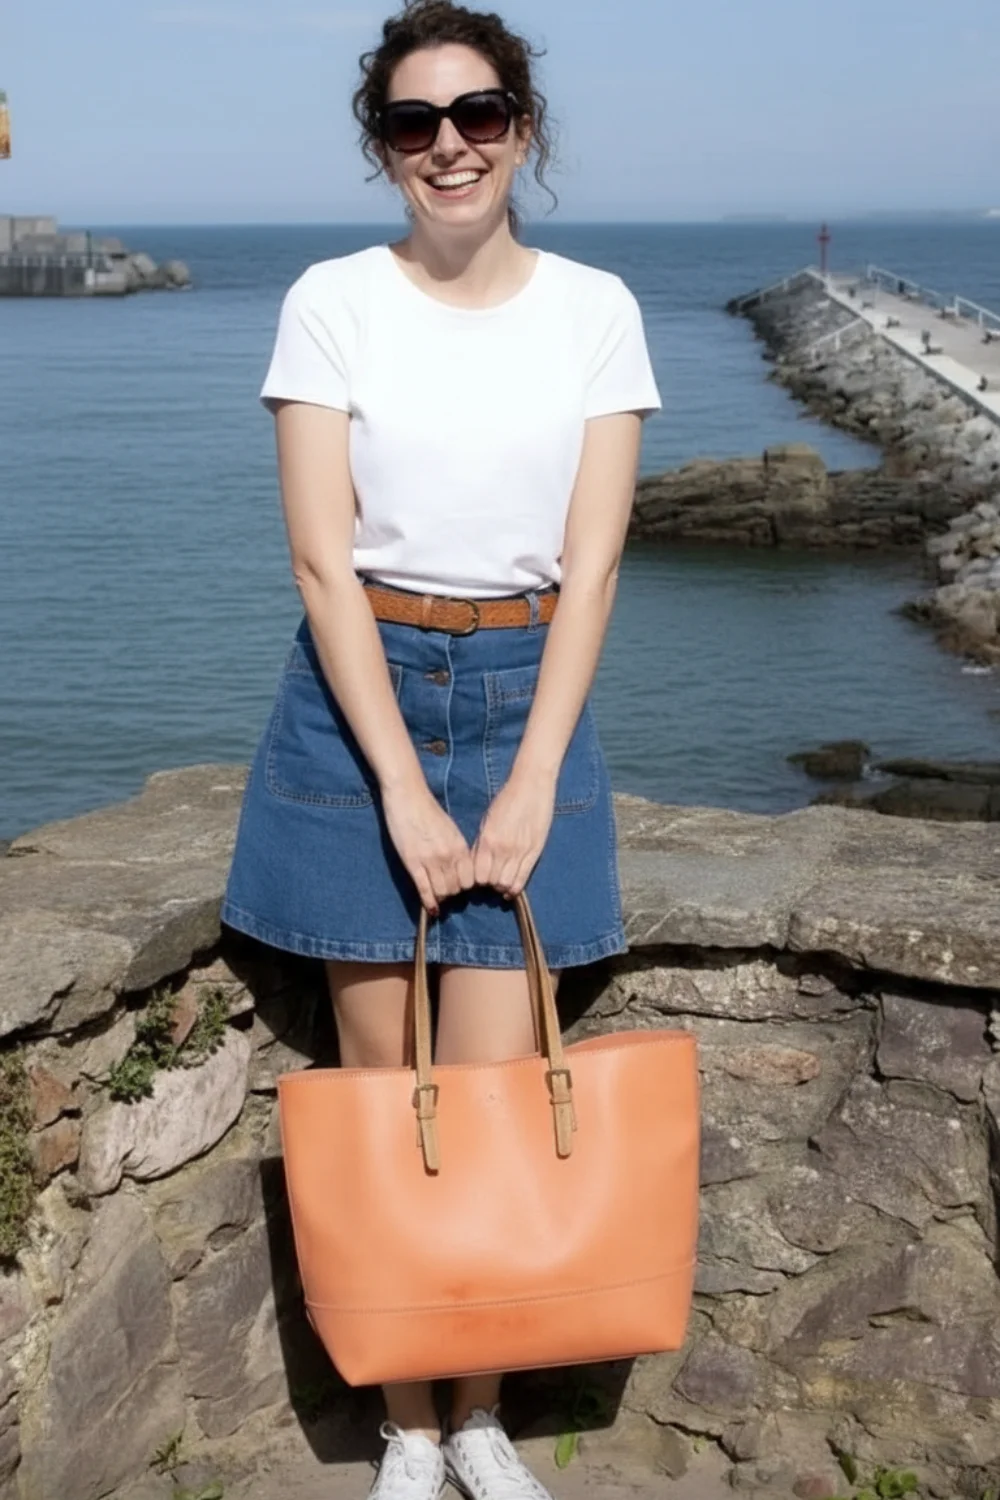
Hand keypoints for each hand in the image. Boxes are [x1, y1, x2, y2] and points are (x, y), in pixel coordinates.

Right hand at [381, 779, 474, 914]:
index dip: (464, 887)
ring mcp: (430, 860)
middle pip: (456, 888)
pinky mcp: (412, 863)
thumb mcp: (450, 829)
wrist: (407, 796)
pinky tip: (430, 910)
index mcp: (460, 846)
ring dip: (440, 898)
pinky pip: (424, 889)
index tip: (459, 888)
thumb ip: (456, 849)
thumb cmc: (428, 811)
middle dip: (452, 894)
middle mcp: (448, 856)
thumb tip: (459, 868)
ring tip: (437, 899)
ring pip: (441, 892)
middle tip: (446, 895)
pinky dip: (428, 902)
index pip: (469, 879)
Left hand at [472, 769, 555, 897]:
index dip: (475, 879)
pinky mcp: (535, 852)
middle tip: (488, 883)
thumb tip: (477, 862)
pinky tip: (511, 888)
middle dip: (488, 885)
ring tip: (500, 885)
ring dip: (501, 887)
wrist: (532, 785)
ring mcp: (521, 851)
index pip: (477, 873)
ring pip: (507, 884)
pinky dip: (515, 887)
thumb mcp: (488, 820)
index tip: (476, 878)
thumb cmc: (507, 799)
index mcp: (488, 839)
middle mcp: (503, 849)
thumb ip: (482, 843)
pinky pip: (523, 878)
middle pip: (491, 882)